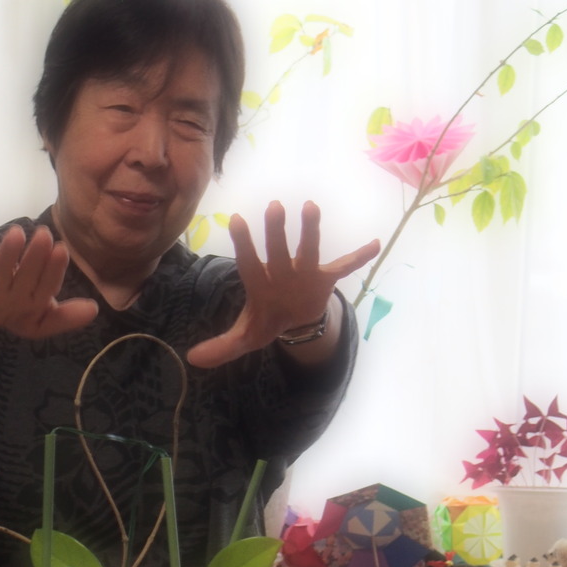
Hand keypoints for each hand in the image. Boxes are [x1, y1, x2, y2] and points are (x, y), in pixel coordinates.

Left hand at [0, 225, 98, 339]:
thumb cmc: (17, 310)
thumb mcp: (43, 317)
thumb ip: (67, 316)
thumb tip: (94, 309)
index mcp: (35, 304)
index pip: (48, 286)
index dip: (54, 269)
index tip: (61, 249)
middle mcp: (15, 301)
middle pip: (26, 278)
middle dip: (35, 258)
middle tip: (44, 234)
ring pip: (2, 275)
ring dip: (8, 255)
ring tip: (16, 233)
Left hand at [186, 201, 378, 369]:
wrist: (294, 320)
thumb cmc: (267, 320)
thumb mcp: (246, 337)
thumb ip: (222, 347)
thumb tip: (191, 360)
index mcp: (260, 283)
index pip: (249, 263)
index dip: (243, 244)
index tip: (236, 219)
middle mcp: (281, 272)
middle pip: (278, 250)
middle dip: (276, 232)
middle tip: (275, 207)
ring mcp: (305, 272)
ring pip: (308, 250)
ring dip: (310, 230)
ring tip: (311, 206)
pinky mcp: (326, 278)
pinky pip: (345, 266)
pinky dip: (359, 257)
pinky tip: (375, 244)